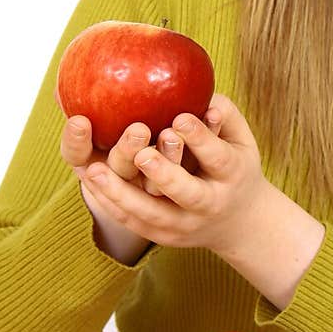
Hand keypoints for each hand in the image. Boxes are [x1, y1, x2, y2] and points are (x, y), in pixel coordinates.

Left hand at [78, 93, 268, 254]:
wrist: (237, 222)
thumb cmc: (236, 166)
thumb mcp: (241, 140)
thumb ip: (225, 114)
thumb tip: (205, 95)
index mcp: (233, 175)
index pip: (218, 158)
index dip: (200, 138)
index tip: (179, 118)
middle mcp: (210, 204)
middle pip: (188, 193)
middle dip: (165, 175)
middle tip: (141, 154)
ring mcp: (185, 225)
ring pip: (152, 213)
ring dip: (122, 194)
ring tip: (95, 171)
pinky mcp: (163, 236)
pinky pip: (133, 222)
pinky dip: (110, 203)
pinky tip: (90, 183)